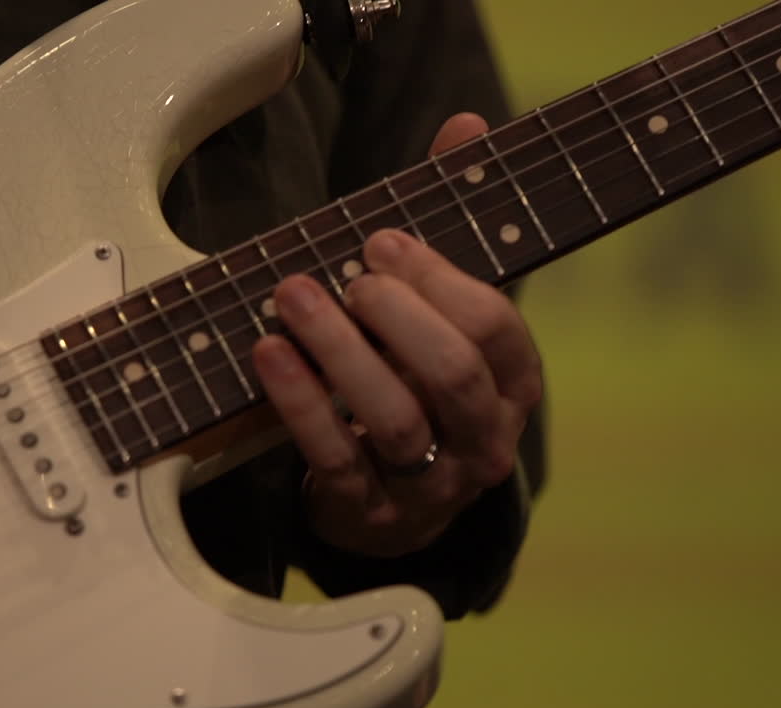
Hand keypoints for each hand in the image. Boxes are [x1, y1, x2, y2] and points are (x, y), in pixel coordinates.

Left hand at [252, 113, 542, 557]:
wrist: (392, 503)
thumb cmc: (417, 381)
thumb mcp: (443, 311)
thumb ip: (454, 221)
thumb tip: (468, 123)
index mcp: (514, 383)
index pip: (495, 328)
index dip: (439, 280)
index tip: (381, 241)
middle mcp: (483, 439)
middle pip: (454, 374)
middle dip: (398, 316)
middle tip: (348, 275)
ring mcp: (428, 484)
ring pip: (396, 419)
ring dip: (339, 351)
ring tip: (292, 295)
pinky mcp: (368, 512)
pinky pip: (335, 457)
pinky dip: (300, 401)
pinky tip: (266, 352)